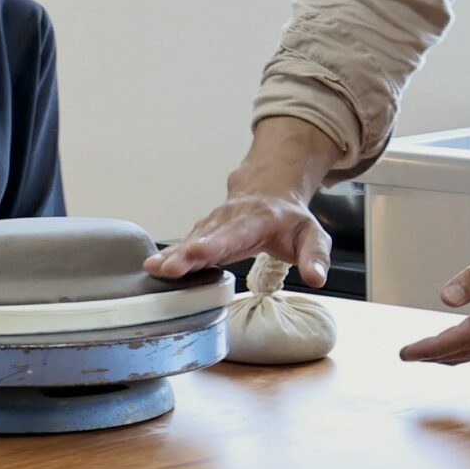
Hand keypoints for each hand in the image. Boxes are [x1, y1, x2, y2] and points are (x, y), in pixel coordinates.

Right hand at [144, 120, 338, 283]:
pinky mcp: (203, 232)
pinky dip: (170, 254)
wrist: (269, 189)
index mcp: (257, 219)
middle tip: (165, 268)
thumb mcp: (313, 235)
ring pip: (190, 239)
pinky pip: (186, 243)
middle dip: (185, 253)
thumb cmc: (290, 218)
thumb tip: (316, 279)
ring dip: (172, 254)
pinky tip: (155, 268)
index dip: (215, 244)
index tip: (198, 252)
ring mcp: (214, 224)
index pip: (235, 233)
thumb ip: (315, 256)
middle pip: (205, 237)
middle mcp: (230, 219)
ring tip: (153, 269)